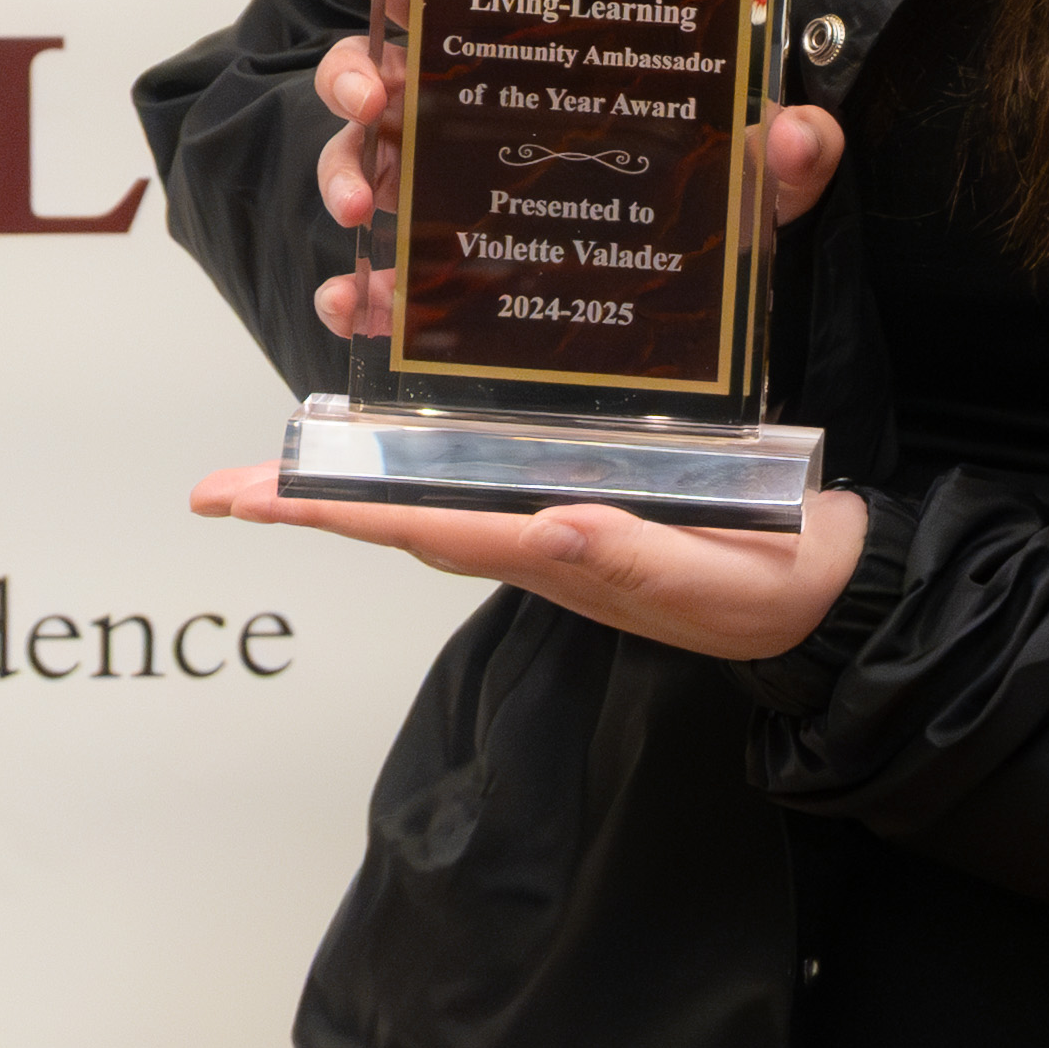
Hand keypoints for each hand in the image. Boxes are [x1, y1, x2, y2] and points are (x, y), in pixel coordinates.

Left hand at [189, 468, 871, 666]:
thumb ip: (636, 560)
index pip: (427, 527)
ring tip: (278, 471)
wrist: (830, 594)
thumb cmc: (778, 586)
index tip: (257, 498)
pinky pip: (479, 492)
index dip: (338, 508)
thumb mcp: (721, 577)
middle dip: (311, 504)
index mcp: (563, 554)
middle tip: (218, 489)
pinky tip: (400, 453)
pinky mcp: (583, 510)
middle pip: (403, 520)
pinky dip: (422, 473)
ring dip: (351, 488)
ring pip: (431, 506)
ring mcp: (557, 531)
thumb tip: (547, 528)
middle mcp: (541, 544)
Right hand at [302, 0, 847, 342]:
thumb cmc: (711, 200)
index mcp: (528, 63)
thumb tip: (805, 135)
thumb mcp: (757, 171)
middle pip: (379, 74)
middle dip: (352, 76)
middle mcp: (467, 118)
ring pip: (361, 165)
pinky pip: (379, 278)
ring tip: (361, 207)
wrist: (703, 300)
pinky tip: (356, 304)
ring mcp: (443, 193)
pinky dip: (354, 291)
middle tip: (373, 96)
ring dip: (341, 175)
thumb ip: (788, 151)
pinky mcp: (440, 272)